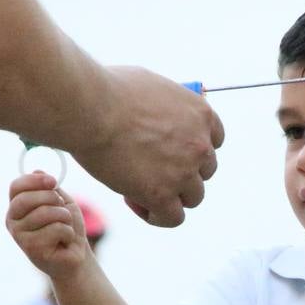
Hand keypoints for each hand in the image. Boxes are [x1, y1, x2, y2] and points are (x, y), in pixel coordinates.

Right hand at [5, 173, 93, 279]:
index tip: (53, 182)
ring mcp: (20, 236)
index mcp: (16, 207)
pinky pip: (56, 229)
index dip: (35, 180)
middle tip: (63, 211)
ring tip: (65, 227)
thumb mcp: (60, 201)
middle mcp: (12, 221)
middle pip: (28, 199)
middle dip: (53, 199)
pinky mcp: (32, 249)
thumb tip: (37, 170)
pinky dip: (68, 232)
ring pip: (46, 213)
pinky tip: (64, 241)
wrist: (75, 254)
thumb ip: (48, 188)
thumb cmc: (66, 226)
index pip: (16, 186)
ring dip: (65, 218)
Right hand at [72, 67, 223, 227]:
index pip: (214, 140)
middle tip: (146, 168)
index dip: (192, 149)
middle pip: (204, 171)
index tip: (169, 151)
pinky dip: (157, 215)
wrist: (90, 108)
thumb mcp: (151, 86)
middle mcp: (200, 144)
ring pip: (193, 197)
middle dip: (180, 172)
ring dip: (170, 196)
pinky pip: (173, 218)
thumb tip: (155, 115)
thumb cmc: (109, 90)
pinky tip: (133, 201)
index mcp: (200, 113)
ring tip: (137, 186)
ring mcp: (184, 172)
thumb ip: (164, 107)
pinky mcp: (163, 195)